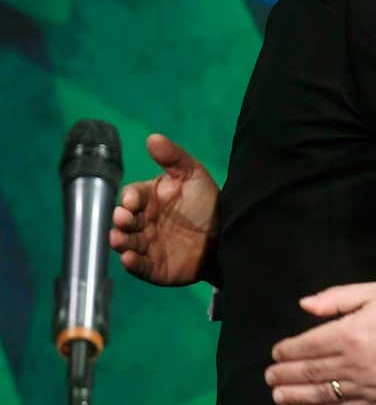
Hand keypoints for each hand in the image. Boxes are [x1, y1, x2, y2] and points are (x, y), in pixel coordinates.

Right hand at [108, 134, 219, 284]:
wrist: (228, 234)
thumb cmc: (206, 202)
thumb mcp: (193, 175)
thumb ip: (173, 157)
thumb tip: (152, 137)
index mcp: (148, 199)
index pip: (132, 196)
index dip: (130, 198)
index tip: (132, 200)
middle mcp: (142, 222)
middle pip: (125, 220)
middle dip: (121, 219)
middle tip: (123, 219)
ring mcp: (147, 245)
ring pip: (127, 243)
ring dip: (121, 241)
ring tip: (120, 239)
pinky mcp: (154, 267)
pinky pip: (139, 266)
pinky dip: (132, 263)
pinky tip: (128, 258)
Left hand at [266, 283, 375, 404]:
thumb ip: (337, 298)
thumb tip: (304, 306)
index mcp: (349, 333)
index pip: (307, 345)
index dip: (287, 350)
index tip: (275, 352)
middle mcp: (352, 362)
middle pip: (309, 371)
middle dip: (284, 375)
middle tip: (268, 377)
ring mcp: (364, 385)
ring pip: (321, 393)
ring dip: (295, 396)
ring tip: (278, 396)